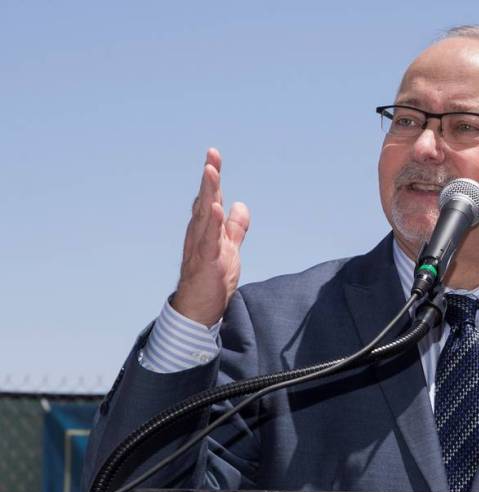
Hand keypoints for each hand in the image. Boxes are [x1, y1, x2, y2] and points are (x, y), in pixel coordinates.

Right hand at [172, 148, 250, 325]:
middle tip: (211, 155)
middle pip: (205, 202)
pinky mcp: (206, 263)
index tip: (213, 156)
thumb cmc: (211, 280)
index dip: (212, 179)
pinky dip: (212, 224)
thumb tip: (240, 204)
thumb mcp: (228, 248)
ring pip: (204, 216)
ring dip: (209, 194)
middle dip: (209, 178)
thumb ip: (234, 228)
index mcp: (205, 230)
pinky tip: (216, 209)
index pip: (210, 200)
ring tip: (211, 172)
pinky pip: (209, 241)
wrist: (199, 310)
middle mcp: (199, 235)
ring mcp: (201, 248)